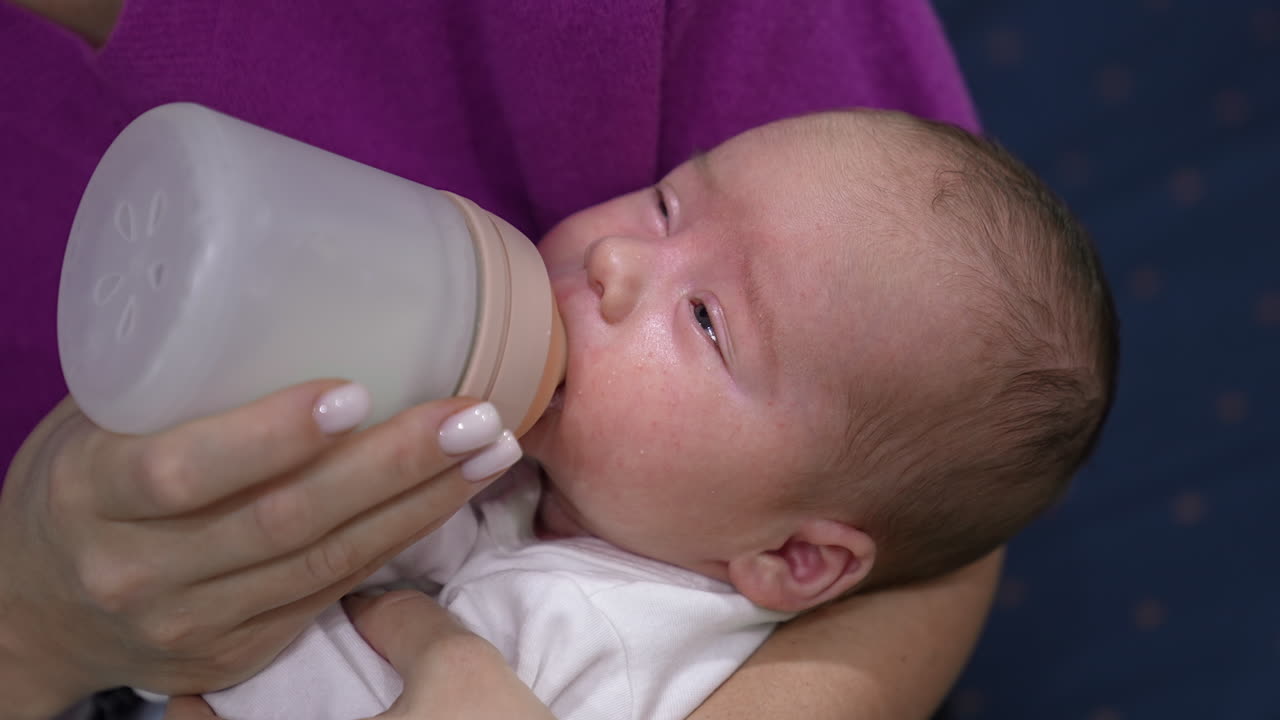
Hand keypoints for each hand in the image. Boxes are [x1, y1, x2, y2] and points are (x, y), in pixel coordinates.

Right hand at [0, 382, 520, 717]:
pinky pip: (331, 592)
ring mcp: (191, 623)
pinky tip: (449, 495)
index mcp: (91, 493)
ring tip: (490, 449)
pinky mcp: (236, 652)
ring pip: (323, 564)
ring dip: (420, 504)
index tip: (356, 391)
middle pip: (282, 522)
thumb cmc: (80, 479)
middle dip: (391, 466)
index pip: (183, 470)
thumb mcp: (99, 419)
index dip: (272, 436)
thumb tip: (315, 300)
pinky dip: (397, 540)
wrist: (35, 607)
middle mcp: (140, 570)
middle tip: (472, 415)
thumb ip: (183, 383)